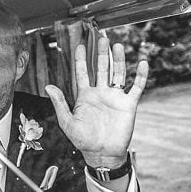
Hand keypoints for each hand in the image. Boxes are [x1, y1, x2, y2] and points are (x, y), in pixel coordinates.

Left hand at [44, 36, 148, 167]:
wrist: (101, 154)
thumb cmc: (82, 140)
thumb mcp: (67, 121)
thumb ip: (60, 103)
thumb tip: (48, 86)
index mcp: (84, 96)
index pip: (82, 73)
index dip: (80, 60)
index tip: (79, 45)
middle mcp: (100, 93)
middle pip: (100, 68)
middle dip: (100, 53)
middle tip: (101, 38)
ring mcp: (115, 97)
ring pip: (117, 73)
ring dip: (118, 60)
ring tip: (117, 45)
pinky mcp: (128, 104)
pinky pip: (136, 87)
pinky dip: (140, 76)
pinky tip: (142, 63)